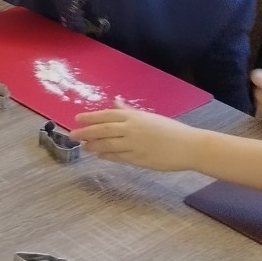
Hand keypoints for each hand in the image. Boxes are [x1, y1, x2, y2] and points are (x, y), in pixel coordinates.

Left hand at [70, 100, 202, 171]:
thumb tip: (115, 101)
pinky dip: (107, 155)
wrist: (189, 146)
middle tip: (72, 135)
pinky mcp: (139, 159)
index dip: (90, 117)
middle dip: (86, 132)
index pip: (107, 115)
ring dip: (94, 145)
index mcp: (134, 116)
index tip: (77, 119)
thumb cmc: (170, 129)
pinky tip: (99, 155)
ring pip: (108, 145)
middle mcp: (131, 129)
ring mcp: (134, 145)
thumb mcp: (148, 116)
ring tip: (83, 146)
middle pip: (103, 130)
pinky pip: (119, 157)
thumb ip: (129, 111)